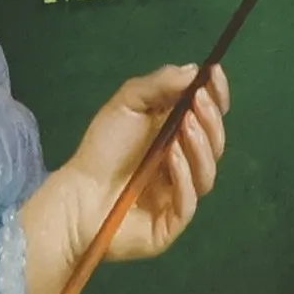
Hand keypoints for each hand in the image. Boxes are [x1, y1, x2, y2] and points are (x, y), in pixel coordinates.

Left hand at [21, 64, 230, 293]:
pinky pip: (188, 202)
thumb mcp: (126, 105)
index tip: (215, 74)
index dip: (217, 96)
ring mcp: (181, 196)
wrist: (75, 195)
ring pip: (206, 174)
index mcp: (179, 136)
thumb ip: (158, 85)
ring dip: (200, 147)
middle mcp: (186, 166)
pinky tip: (172, 157)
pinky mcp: (172, 223)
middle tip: (199, 102)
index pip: (209, 117)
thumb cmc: (102, 149)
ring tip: (186, 126)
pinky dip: (184, 177)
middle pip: (214, 145)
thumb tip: (193, 69)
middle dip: (211, 121)